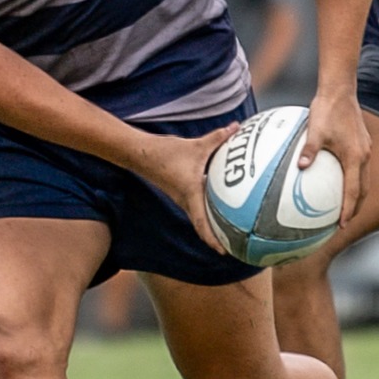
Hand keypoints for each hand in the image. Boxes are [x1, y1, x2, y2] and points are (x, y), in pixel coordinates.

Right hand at [132, 125, 237, 254]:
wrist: (141, 154)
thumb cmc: (165, 152)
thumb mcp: (196, 145)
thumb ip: (218, 138)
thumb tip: (237, 127)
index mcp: (191, 194)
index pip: (202, 224)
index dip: (213, 240)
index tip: (225, 251)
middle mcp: (186, 201)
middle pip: (202, 227)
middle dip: (217, 238)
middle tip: (235, 245)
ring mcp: (182, 198)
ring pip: (200, 218)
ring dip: (213, 227)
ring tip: (231, 232)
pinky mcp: (181, 192)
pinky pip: (197, 207)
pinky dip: (208, 211)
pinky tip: (221, 205)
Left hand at [303, 88, 369, 222]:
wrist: (340, 89)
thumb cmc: (327, 109)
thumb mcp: (314, 131)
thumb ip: (309, 151)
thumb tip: (300, 168)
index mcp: (355, 156)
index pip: (354, 190)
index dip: (349, 210)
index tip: (342, 224)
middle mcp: (364, 155)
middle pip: (364, 189)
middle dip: (356, 208)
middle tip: (343, 222)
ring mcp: (365, 149)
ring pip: (364, 179)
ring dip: (356, 195)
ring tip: (344, 207)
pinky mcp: (362, 143)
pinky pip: (360, 168)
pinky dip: (354, 180)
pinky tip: (339, 180)